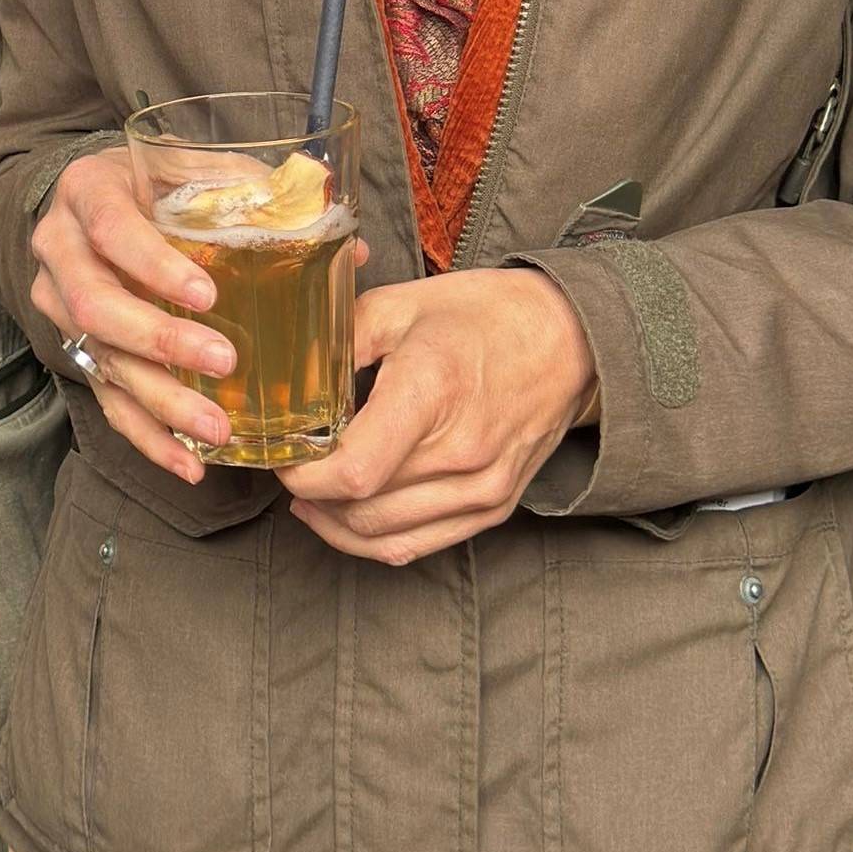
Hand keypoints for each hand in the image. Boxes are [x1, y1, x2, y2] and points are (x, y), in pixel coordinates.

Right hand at [26, 146, 239, 479]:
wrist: (95, 200)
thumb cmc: (156, 182)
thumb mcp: (197, 168)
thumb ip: (265, 197)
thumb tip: (357, 250)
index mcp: (89, 191)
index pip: (112, 230)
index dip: (154, 264)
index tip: (206, 295)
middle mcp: (61, 251)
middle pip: (97, 305)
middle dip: (160, 340)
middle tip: (224, 360)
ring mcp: (61, 307)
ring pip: (102, 360)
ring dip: (161, 400)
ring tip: (217, 427)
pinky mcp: (79, 351)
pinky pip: (107, 402)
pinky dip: (148, 438)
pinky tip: (189, 463)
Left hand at [278, 271, 597, 564]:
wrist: (569, 338)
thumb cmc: (483, 315)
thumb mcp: (400, 305)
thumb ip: (338, 341)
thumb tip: (288, 378)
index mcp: (431, 392)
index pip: (354, 470)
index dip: (303, 475)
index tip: (283, 456)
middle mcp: (461, 452)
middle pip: (361, 506)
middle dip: (310, 493)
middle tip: (290, 467)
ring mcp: (482, 488)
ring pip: (383, 536)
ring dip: (335, 522)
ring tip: (310, 495)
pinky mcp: (494, 507)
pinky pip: (417, 545)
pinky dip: (372, 538)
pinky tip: (346, 516)